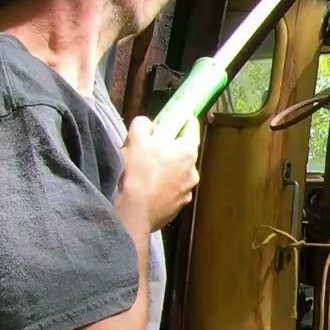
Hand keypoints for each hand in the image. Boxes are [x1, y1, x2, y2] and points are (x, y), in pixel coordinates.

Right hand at [118, 115, 199, 231]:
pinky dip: (164, 186)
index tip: (181, 117)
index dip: (185, 121)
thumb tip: (148, 125)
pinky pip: (173, 189)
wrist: (135, 211)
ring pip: (179, 172)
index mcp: (187, 151)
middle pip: (184, 152)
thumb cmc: (137, 171)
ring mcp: (188, 190)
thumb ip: (143, 125)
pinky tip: (150, 188)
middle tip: (153, 146)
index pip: (191, 129)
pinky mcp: (179, 206)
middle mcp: (193, 170)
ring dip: (168, 168)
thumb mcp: (135, 138)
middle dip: (172, 147)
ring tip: (148, 170)